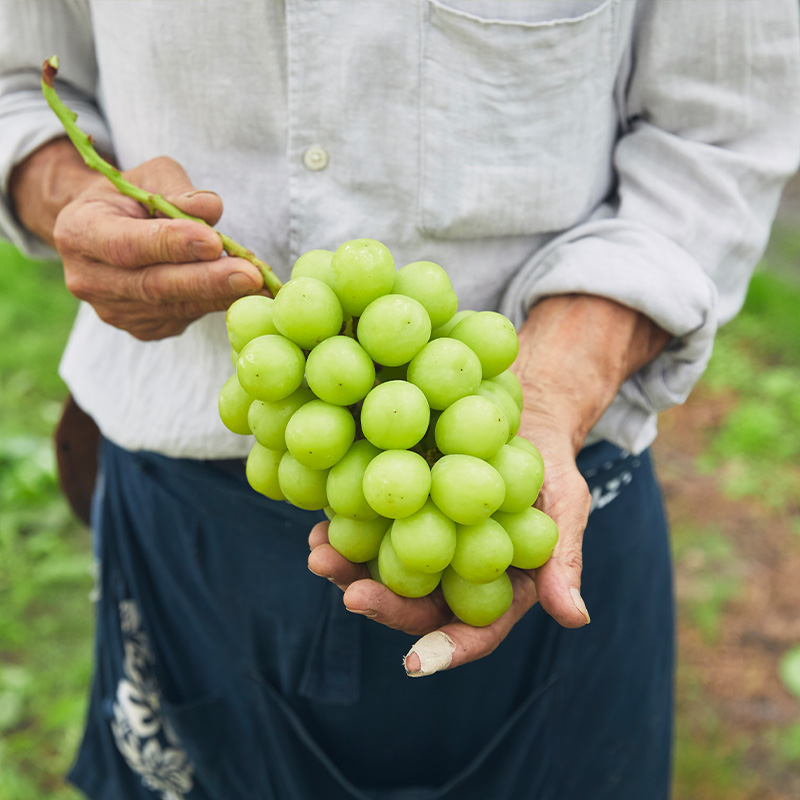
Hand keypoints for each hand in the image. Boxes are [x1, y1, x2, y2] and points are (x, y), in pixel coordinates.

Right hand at [52, 156, 263, 339]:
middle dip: (208, 280)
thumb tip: (210, 208)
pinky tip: (244, 294)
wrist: (105, 234)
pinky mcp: (142, 329)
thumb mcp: (149, 177)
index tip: (214, 242)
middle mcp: (90, 279)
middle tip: (251, 276)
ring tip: (261, 284)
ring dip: (221, 294)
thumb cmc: (130, 198)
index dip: (171, 245)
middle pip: (154, 285)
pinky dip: (217, 304)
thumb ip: (177, 190)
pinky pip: (185, 318)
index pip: (127, 244)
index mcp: (80, 231)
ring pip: (175, 306)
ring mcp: (115, 311)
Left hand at [307, 408, 590, 674]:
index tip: (413, 662)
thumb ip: (564, 557)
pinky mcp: (396, 510)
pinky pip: (368, 526)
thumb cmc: (549, 464)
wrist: (519, 418)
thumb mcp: (566, 503)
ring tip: (319, 554)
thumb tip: (575, 618)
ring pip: (381, 570)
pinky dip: (343, 528)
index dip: (445, 649)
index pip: (473, 631)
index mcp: (495, 587)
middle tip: (351, 593)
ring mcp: (419, 542)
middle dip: (380, 604)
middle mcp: (451, 574)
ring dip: (347, 570)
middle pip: (414, 606)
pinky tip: (318, 522)